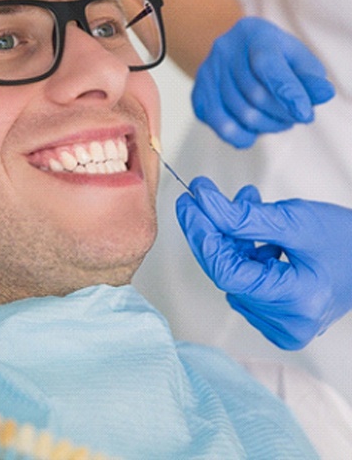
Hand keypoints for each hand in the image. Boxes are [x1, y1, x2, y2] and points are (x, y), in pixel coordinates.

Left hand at [176, 176, 351, 348]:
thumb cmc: (346, 239)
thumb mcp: (294, 221)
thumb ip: (244, 216)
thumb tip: (202, 203)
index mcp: (294, 302)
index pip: (226, 270)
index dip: (202, 234)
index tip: (188, 203)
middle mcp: (287, 324)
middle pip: (228, 273)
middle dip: (214, 231)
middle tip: (202, 197)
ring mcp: (283, 325)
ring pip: (236, 274)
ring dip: (233, 237)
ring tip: (246, 202)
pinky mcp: (280, 319)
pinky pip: (248, 281)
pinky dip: (247, 251)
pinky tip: (257, 227)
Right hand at [192, 17, 334, 147]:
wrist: (235, 53)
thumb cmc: (272, 56)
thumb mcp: (295, 57)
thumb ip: (310, 76)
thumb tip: (323, 95)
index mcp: (252, 33)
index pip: (267, 65)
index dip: (287, 92)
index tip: (304, 114)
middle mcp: (224, 50)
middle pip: (255, 95)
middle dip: (282, 114)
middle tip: (296, 117)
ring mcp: (208, 73)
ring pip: (240, 113)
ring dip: (267, 126)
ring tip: (280, 122)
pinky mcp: (198, 95)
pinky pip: (221, 125)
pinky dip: (242, 136)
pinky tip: (254, 134)